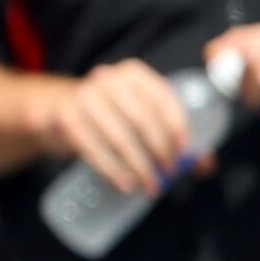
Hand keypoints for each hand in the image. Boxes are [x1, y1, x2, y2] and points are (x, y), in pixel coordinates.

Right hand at [36, 56, 198, 196]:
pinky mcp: (65, 117)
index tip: (185, 154)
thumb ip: (171, 137)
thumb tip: (204, 164)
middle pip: (142, 119)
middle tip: (168, 176)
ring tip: (149, 187)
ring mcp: (83, 96)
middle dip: (159, 151)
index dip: (177, 127)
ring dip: (138, 166)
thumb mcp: (137, 117)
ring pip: (119, 136)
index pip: (163, 99)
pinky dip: (111, 170)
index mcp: (133, 74)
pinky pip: (92, 148)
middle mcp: (108, 79)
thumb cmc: (108, 116)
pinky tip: (124, 185)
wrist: (55, 110)